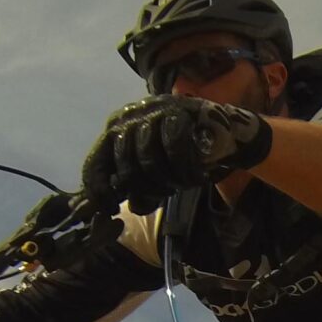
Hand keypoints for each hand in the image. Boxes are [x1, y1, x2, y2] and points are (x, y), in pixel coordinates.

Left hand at [79, 96, 272, 207]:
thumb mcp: (154, 173)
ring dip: (167, 180)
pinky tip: (195, 176)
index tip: (110, 210)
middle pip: (125, 165)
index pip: (96, 161)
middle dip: (146, 187)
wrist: (226, 134)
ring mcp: (154, 110)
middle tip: (165, 194)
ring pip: (149, 160)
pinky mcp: (179, 111)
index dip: (101, 190)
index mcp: (116, 128)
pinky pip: (175, 151)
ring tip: (182, 184)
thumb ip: (135, 187)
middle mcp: (129, 116)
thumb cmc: (183, 154)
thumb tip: (124, 207)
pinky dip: (185, 170)